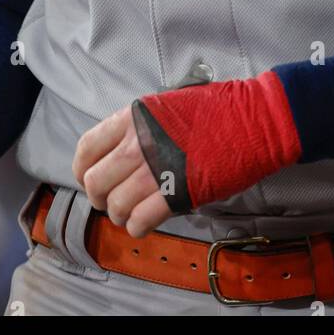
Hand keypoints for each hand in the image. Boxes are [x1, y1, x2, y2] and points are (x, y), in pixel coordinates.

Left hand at [74, 73, 300, 237]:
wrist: (251, 120)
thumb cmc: (215, 111)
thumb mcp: (165, 107)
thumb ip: (139, 129)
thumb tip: (119, 152)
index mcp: (131, 119)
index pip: (86, 149)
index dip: (82, 170)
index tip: (89, 178)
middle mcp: (136, 144)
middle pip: (96, 183)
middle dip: (101, 197)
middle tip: (115, 200)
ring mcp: (154, 170)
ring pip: (116, 207)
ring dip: (122, 215)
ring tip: (134, 213)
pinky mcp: (175, 194)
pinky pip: (140, 221)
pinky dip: (139, 227)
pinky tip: (147, 222)